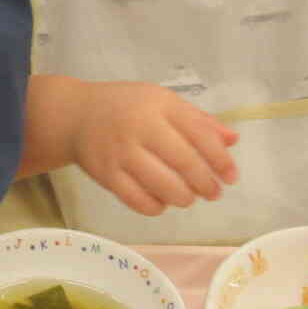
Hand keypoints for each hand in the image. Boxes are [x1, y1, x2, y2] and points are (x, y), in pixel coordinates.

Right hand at [66, 81, 240, 216]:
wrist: (75, 115)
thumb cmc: (125, 106)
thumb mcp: (162, 101)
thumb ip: (197, 120)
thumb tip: (232, 141)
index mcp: (159, 105)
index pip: (199, 133)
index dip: (220, 158)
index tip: (231, 176)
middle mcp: (140, 127)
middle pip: (184, 162)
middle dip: (205, 183)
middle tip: (213, 193)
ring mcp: (121, 153)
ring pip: (162, 185)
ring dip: (183, 197)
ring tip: (188, 197)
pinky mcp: (106, 175)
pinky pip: (137, 200)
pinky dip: (156, 207)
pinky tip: (162, 202)